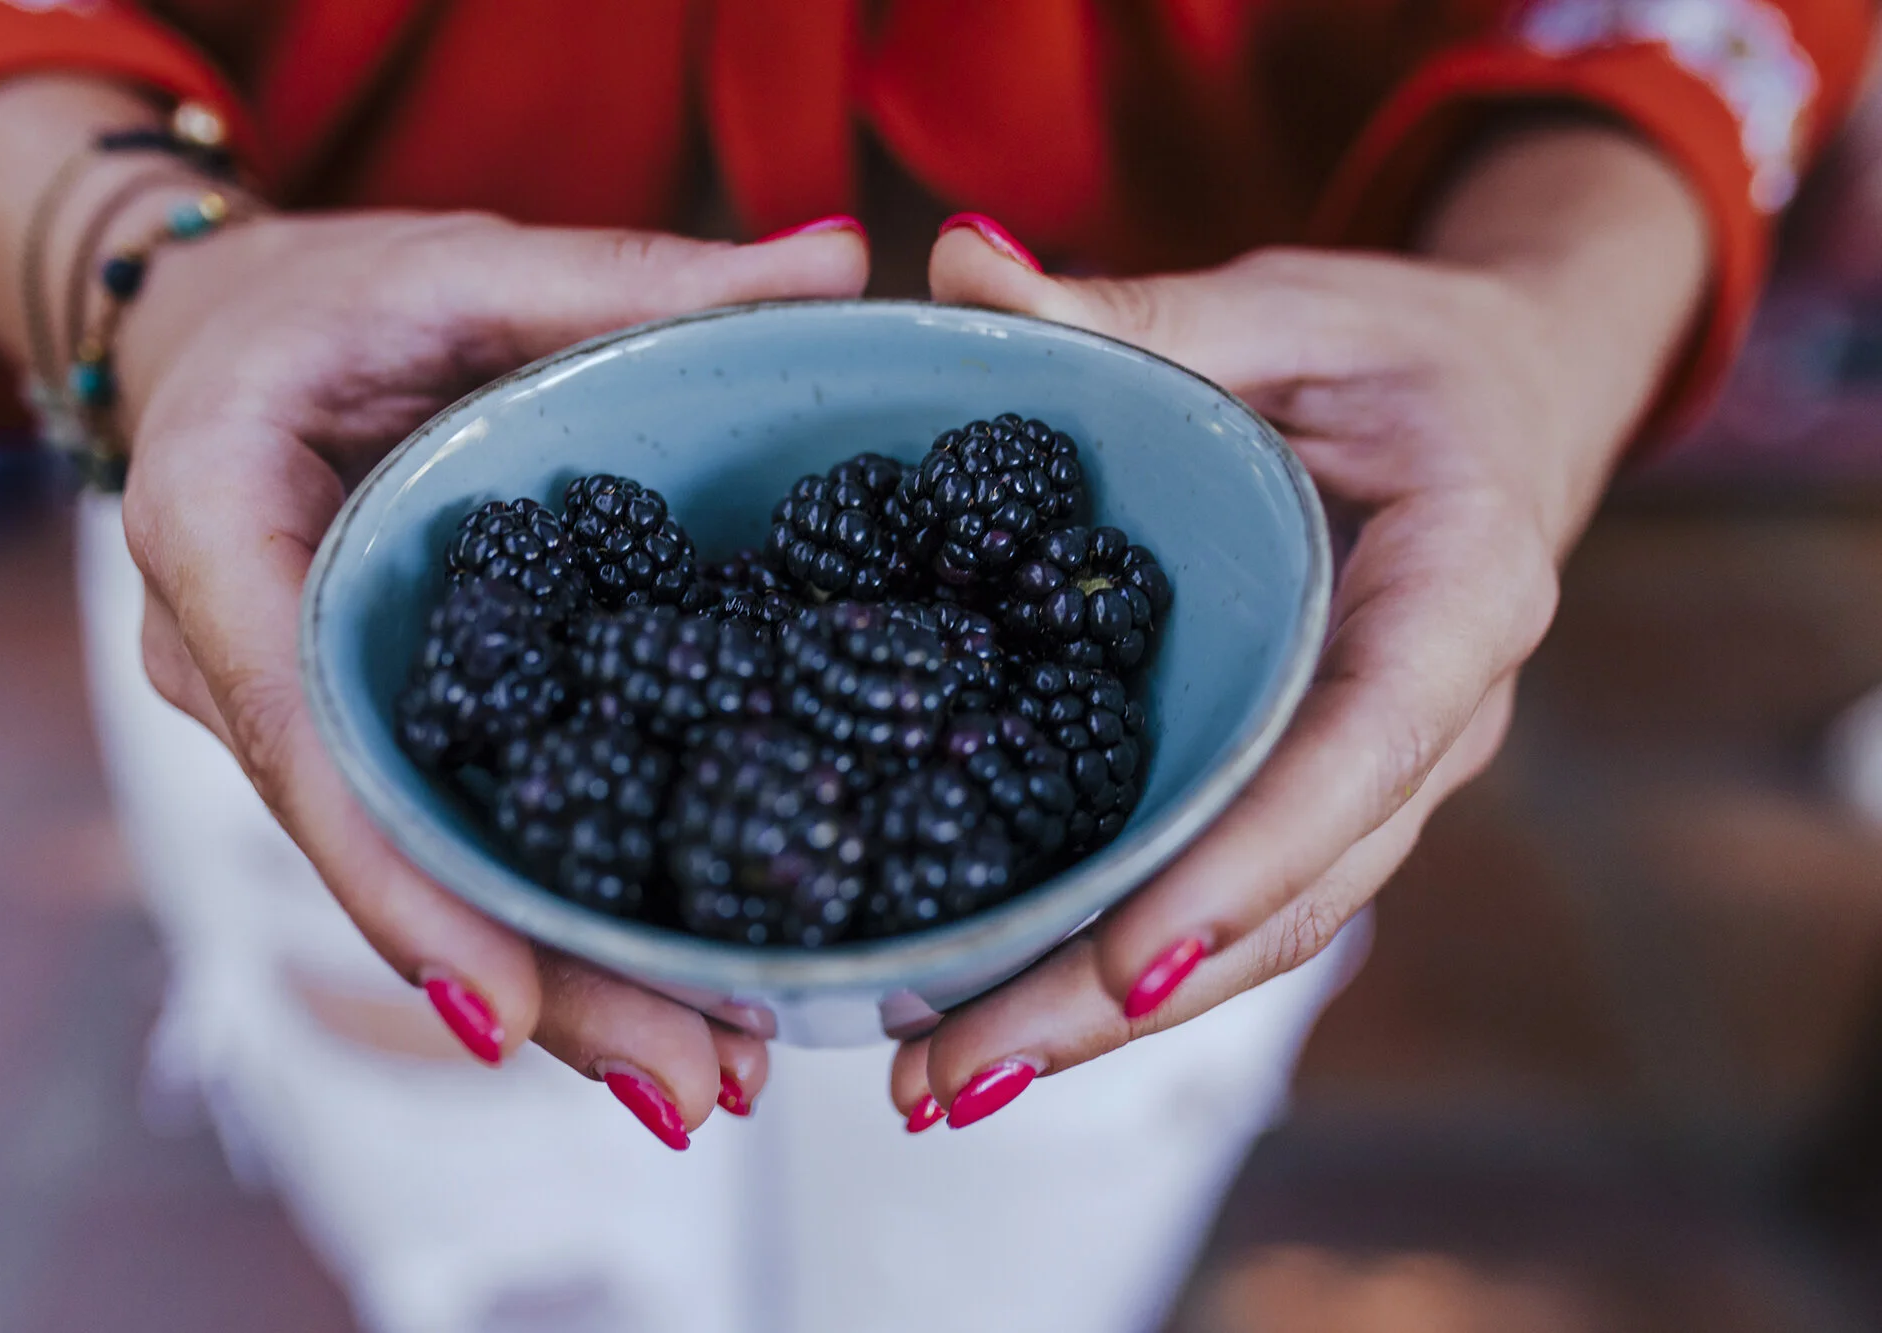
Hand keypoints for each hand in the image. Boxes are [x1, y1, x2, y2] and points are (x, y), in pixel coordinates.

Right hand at [117, 208, 867, 1140]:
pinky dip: (552, 919)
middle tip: (695, 1080)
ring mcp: (310, 724)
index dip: (409, 886)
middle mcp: (254, 670)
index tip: (514, 1008)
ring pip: (429, 880)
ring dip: (563, 988)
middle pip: (392, 859)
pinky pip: (457, 840)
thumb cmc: (321, 305)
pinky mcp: (378, 738)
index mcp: (227, 547)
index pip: (309, 743)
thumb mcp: (458, 269)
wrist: (216, 349)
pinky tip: (672, 982)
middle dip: (538, 988)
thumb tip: (835, 260)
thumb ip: (631, 279)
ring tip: (715, 1067)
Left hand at [894, 195, 1688, 1127]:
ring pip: (1252, 932)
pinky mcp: (1311, 791)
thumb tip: (949, 265)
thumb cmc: (1403, 351)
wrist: (1498, 407)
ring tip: (939, 1080)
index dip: (1245, 867)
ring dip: (1099, 1017)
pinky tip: (997, 1006)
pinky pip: (1226, 895)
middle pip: (1281, 896)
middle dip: (1115, 998)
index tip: (1122, 962)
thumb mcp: (1286, 306)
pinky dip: (1121, 960)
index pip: (1355, 755)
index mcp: (1456, 596)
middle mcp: (1428, 722)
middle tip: (946, 1079)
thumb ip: (1133, 312)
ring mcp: (1371, 777)